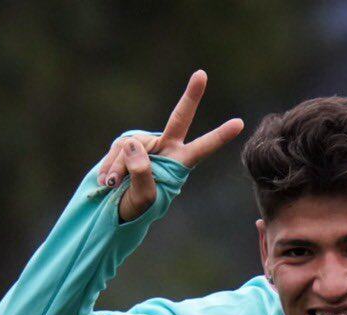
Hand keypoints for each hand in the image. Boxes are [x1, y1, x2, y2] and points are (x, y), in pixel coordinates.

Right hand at [96, 70, 243, 222]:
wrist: (112, 206)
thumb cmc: (135, 207)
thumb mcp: (143, 198)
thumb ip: (141, 173)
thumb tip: (133, 144)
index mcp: (179, 163)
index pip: (201, 148)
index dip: (219, 136)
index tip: (239, 123)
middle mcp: (165, 148)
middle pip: (179, 119)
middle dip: (191, 97)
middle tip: (202, 75)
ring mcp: (145, 142)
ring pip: (132, 146)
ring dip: (119, 168)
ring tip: (114, 186)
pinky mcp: (125, 142)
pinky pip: (118, 149)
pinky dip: (110, 167)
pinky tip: (107, 181)